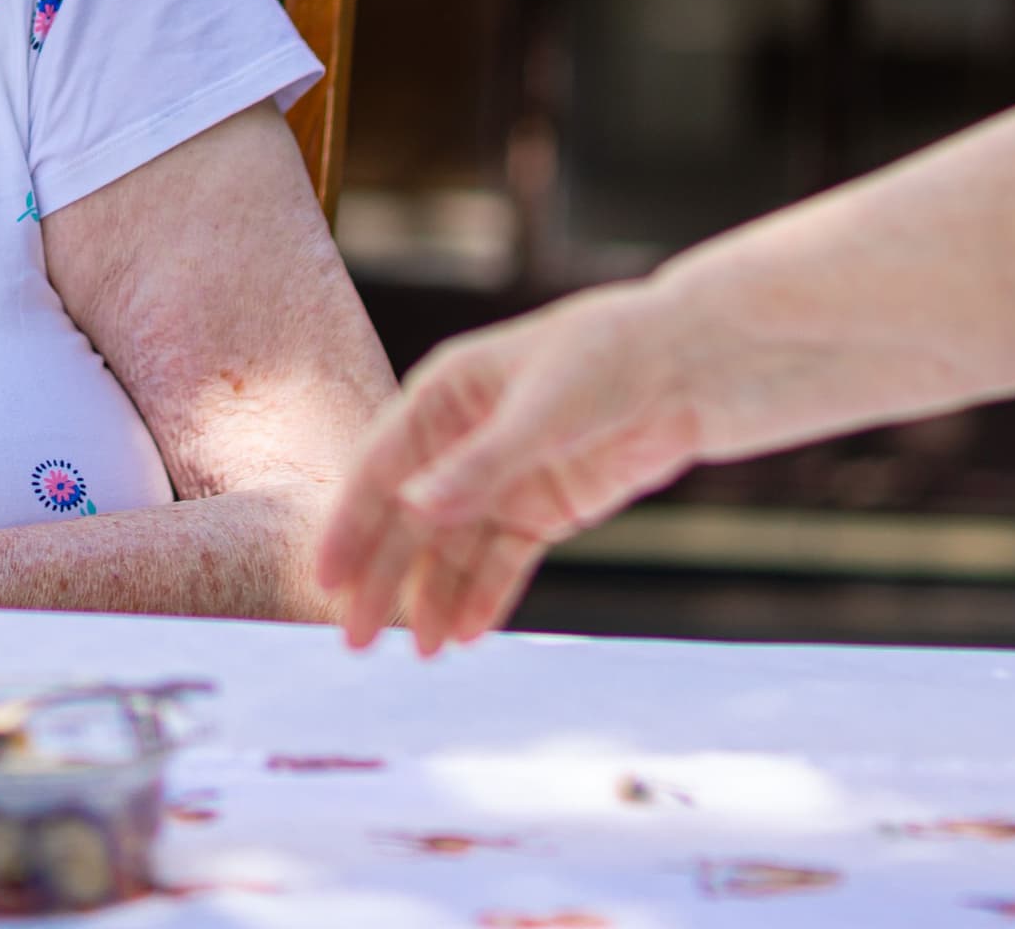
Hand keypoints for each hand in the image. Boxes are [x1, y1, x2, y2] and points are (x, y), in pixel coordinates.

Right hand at [314, 281, 705, 653]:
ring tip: (424, 652)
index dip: (349, 524)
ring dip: (434, 596)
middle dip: (383, 577)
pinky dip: (485, 595)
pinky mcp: (543, 507)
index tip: (327, 579)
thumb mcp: (541, 412)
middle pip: (409, 518)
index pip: (380, 467)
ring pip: (454, 548)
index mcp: (443, 395)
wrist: (687, 369)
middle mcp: (462, 439)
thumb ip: (478, 465)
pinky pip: (502, 560)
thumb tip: (412, 512)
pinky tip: (468, 635)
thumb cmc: (606, 362)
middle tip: (356, 639)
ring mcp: (503, 477)